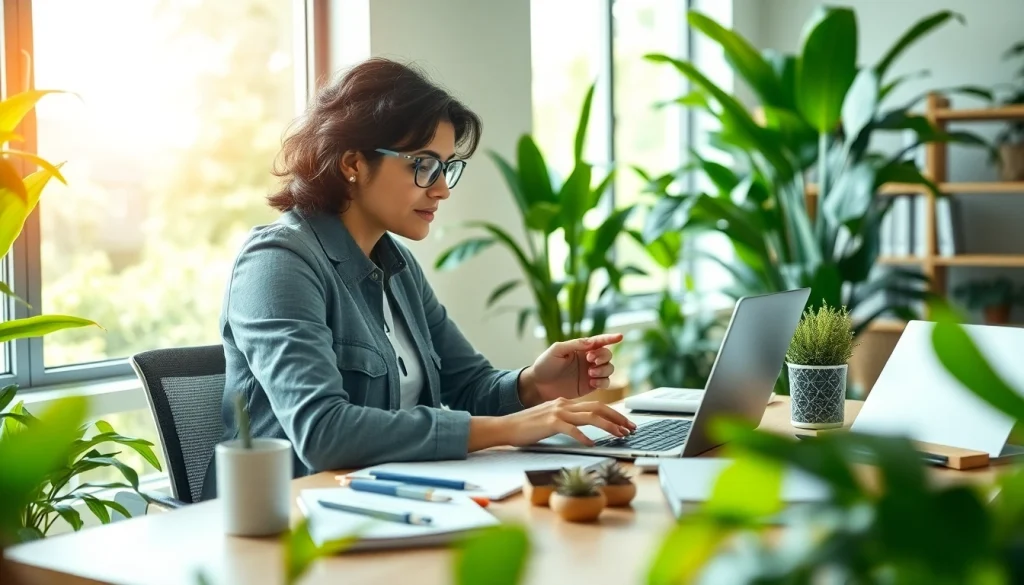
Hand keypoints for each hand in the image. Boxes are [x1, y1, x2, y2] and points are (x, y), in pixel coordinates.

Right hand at [469, 398, 636, 450]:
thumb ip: (567, 421)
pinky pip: (572, 429)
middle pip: (598, 408)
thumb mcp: (551, 421)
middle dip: (618, 418)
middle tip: (631, 429)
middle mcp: (564, 404)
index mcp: (566, 403)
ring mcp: (557, 412)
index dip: (614, 414)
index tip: (626, 424)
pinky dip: (584, 437)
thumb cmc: (527, 428)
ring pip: (590, 416)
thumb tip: (584, 430)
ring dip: (609, 426)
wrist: (506, 427)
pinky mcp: (550, 422)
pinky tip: (592, 444)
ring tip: (620, 435)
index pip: (596, 406)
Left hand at [523, 333, 623, 402]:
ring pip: (609, 369)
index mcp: (581, 348)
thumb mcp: (557, 350)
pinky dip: (603, 382)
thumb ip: (574, 344)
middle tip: (591, 360)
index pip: (599, 341)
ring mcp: (590, 373)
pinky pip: (605, 383)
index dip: (610, 338)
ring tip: (590, 373)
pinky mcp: (590, 386)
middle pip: (607, 355)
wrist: (538, 386)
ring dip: (603, 370)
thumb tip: (592, 342)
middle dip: (603, 356)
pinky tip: (592, 382)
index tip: (620, 337)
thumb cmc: (545, 365)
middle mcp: (588, 360)